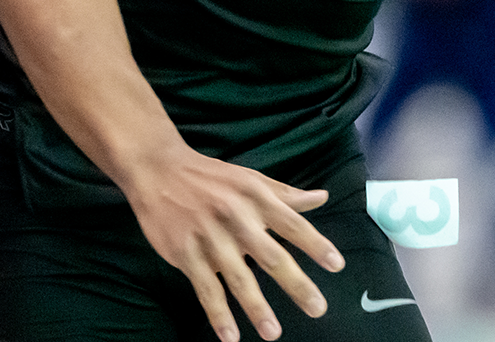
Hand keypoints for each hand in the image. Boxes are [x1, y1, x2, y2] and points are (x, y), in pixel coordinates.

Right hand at [125, 146, 345, 340]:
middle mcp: (236, 218)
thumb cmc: (211, 177)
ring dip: (257, 308)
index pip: (292, 223)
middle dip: (296, 284)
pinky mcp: (185, 253)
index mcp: (256, 198)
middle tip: (317, 308)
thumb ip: (285, 194)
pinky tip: (230, 335)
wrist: (158, 169)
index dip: (315, 244)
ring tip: (273, 333)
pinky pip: (206, 288)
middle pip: (271, 256)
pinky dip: (218, 313)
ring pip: (238, 279)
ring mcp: (209, 237)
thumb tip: (321, 198)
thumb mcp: (250, 179)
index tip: (336, 265)